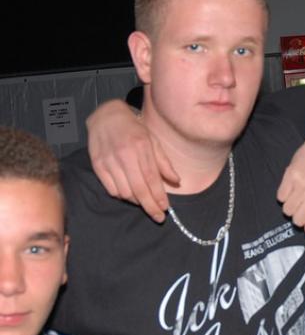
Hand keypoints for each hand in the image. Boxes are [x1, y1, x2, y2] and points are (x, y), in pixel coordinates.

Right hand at [87, 100, 178, 221]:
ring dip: (137, 201)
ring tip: (144, 201)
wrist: (106, 117)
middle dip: (150, 206)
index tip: (165, 208)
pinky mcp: (97, 166)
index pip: (152, 178)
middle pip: (139, 189)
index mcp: (141, 147)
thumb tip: (176, 182)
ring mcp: (109, 161)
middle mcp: (125, 155)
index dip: (159, 196)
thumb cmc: (135, 130)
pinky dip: (122, 196)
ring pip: (125, 192)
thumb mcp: (154, 141)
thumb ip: (164, 163)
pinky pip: (111, 189)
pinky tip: (130, 194)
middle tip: (158, 217)